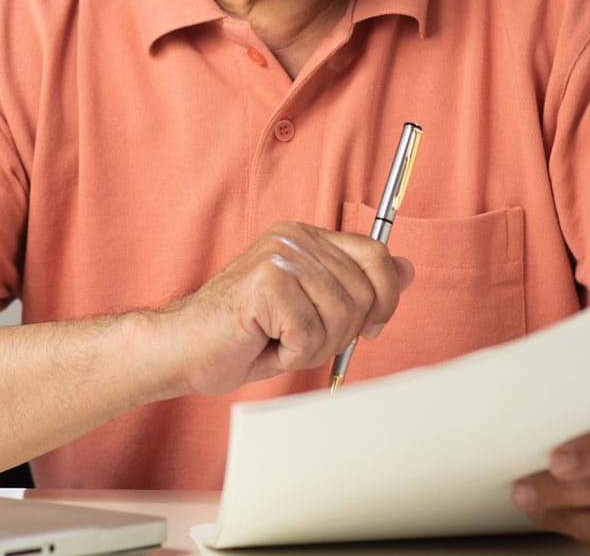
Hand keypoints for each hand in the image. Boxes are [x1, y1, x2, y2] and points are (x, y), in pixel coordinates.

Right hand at [156, 221, 412, 396]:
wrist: (181, 349)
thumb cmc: (242, 336)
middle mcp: (293, 237)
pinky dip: (291, 352)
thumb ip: (357, 288)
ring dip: (313, 345)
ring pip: (340, 316)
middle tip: (300, 339)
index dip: (384, 299)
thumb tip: (407, 269)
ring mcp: (279, 255)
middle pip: (363, 293)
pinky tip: (264, 343)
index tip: (370, 328)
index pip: (377, 256)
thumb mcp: (312, 312)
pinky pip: (310, 332)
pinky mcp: (266, 281)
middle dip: (341, 333)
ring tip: (278, 340)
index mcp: (306, 237)